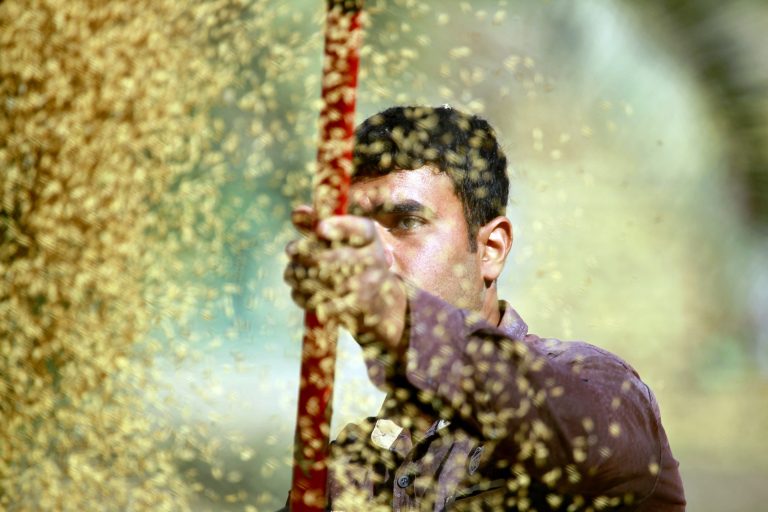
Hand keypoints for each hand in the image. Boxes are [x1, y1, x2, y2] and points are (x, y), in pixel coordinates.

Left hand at [284, 205, 407, 350]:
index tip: (318, 228)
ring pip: (325, 280)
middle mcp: (375, 261)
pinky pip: (322, 303)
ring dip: (301, 275)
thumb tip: (297, 213)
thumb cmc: (355, 265)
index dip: (341, 227)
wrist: (380, 305)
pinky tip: (298, 292)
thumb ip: (320, 226)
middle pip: (336, 257)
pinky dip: (304, 297)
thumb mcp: (346, 242)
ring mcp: (367, 287)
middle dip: (306, 252)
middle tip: (291, 249)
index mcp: (371, 240)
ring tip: (291, 272)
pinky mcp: (356, 310)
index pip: (362, 229)